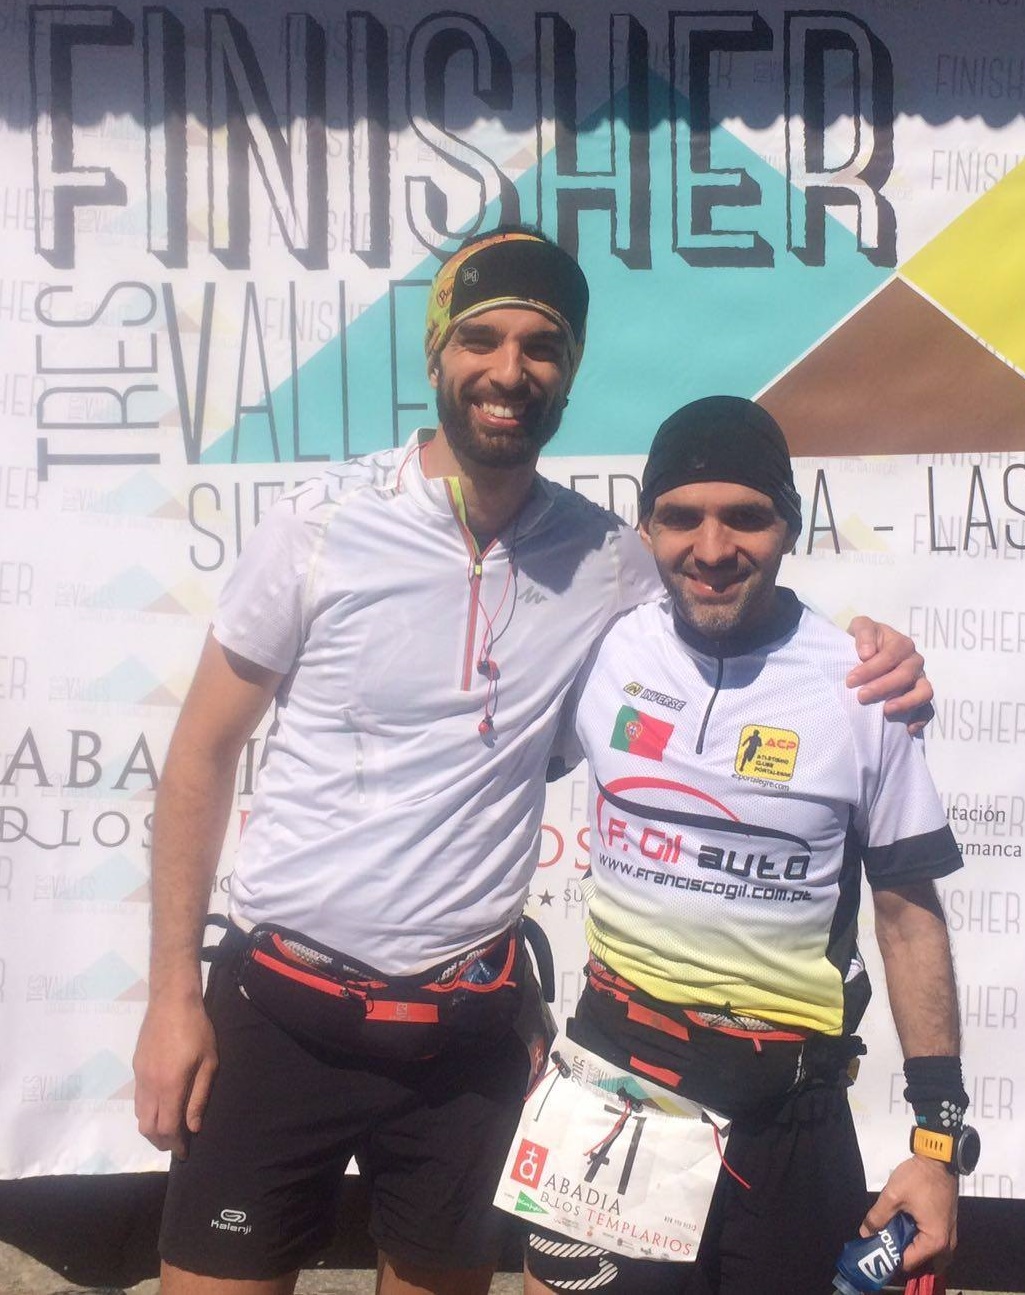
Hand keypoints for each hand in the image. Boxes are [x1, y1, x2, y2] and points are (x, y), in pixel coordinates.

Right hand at [133, 994, 217, 1159]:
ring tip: (168, 1127)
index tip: (184, 1152)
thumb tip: (192, 1128)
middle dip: (161, 1141)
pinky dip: (146, 1111)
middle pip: (147, 1128)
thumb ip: (199, 1097)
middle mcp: (149, 1085)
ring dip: (151, 1127)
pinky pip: (137, 1099)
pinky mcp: (135, 1067)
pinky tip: (160, 1105)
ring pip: (139, 1114)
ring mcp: (139, 1076)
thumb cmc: (198, 1030)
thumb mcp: (208, 1062)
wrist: (171, 1001)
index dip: (175, 1144)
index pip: (167, 1128)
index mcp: (170, 1086)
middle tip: (176, 1143)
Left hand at [845, 616, 933, 732]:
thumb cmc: (864, 641)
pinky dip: (920, 719)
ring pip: (924, 692)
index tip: (850, 680)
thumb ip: (864, 632)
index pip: (891, 655)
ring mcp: (920, 680)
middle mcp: (914, 662)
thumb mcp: (860, 627)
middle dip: (883, 686)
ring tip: (886, 711)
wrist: (866, 653)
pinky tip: (907, 729)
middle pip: (906, 675)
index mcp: (901, 644)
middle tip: (861, 696)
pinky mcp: (920, 697)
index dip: (871, 668)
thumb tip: (867, 653)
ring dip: (906, 703)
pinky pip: (928, 710)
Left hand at [861, 1155, 957, 1273]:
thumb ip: (877, 1216)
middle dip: (902, 1255)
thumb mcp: (893, 1195)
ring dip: (912, 1248)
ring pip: (929, 1254)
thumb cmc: (918, 1178)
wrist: (939, 1159)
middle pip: (921, 1262)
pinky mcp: (947, 1226)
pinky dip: (919, 1240)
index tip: (876, 1248)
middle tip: (885, 1242)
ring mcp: (949, 1235)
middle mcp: (946, 1244)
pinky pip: (933, 1243)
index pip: (908, 1262)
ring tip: (893, 1234)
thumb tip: (865, 1233)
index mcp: (934, 1241)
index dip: (890, 1257)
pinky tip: (904, 1227)